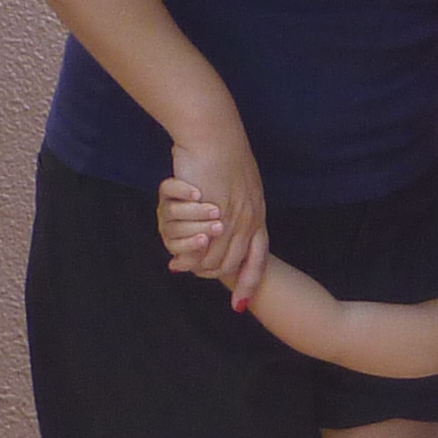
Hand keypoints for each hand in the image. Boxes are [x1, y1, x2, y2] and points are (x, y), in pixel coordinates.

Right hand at [160, 132, 266, 305]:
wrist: (213, 134)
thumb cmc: (223, 152)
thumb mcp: (241, 182)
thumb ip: (238, 204)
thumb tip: (228, 218)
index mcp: (258, 212)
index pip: (259, 256)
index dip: (250, 280)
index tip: (240, 302)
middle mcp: (250, 218)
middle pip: (235, 261)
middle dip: (216, 275)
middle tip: (196, 276)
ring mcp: (233, 215)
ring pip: (217, 256)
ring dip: (199, 265)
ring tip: (182, 266)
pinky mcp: (214, 210)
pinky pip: (203, 243)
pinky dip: (189, 253)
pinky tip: (178, 256)